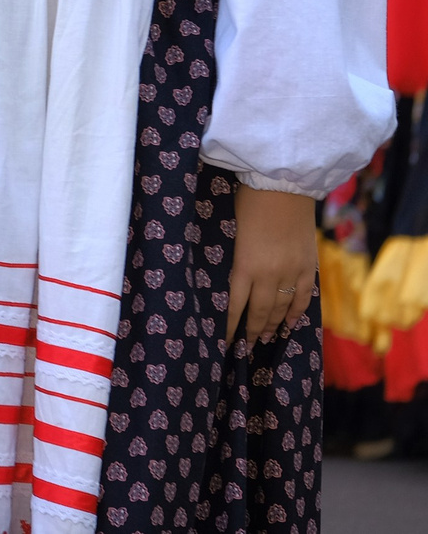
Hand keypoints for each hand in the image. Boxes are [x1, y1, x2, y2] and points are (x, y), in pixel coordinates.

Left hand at [225, 184, 317, 344]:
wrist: (283, 185)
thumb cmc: (248, 202)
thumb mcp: (231, 232)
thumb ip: (234, 259)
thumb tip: (230, 281)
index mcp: (245, 265)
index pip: (235, 305)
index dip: (230, 326)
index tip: (225, 342)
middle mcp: (269, 274)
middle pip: (260, 312)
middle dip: (252, 331)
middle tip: (246, 347)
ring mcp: (292, 272)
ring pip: (282, 308)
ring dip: (273, 325)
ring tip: (266, 339)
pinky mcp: (308, 266)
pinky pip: (303, 297)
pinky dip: (296, 313)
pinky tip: (290, 325)